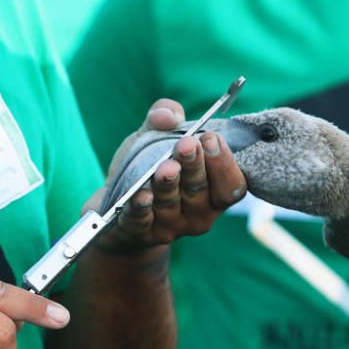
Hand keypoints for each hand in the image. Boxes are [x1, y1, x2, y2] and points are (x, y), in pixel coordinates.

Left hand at [90, 98, 246, 251]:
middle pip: (200, 191)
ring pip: (171, 204)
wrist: (117, 206)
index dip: (224, 164)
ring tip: (165, 167)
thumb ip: (164, 117)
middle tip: (188, 145)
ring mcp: (170, 226)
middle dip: (195, 166)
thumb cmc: (148, 167)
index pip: (231, 185)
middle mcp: (198, 213)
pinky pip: (142, 221)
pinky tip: (140, 194)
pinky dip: (141, 208)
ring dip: (169, 185)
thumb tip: (168, 114)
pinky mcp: (141, 234)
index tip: (210, 138)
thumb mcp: (155, 137)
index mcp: (213, 191)